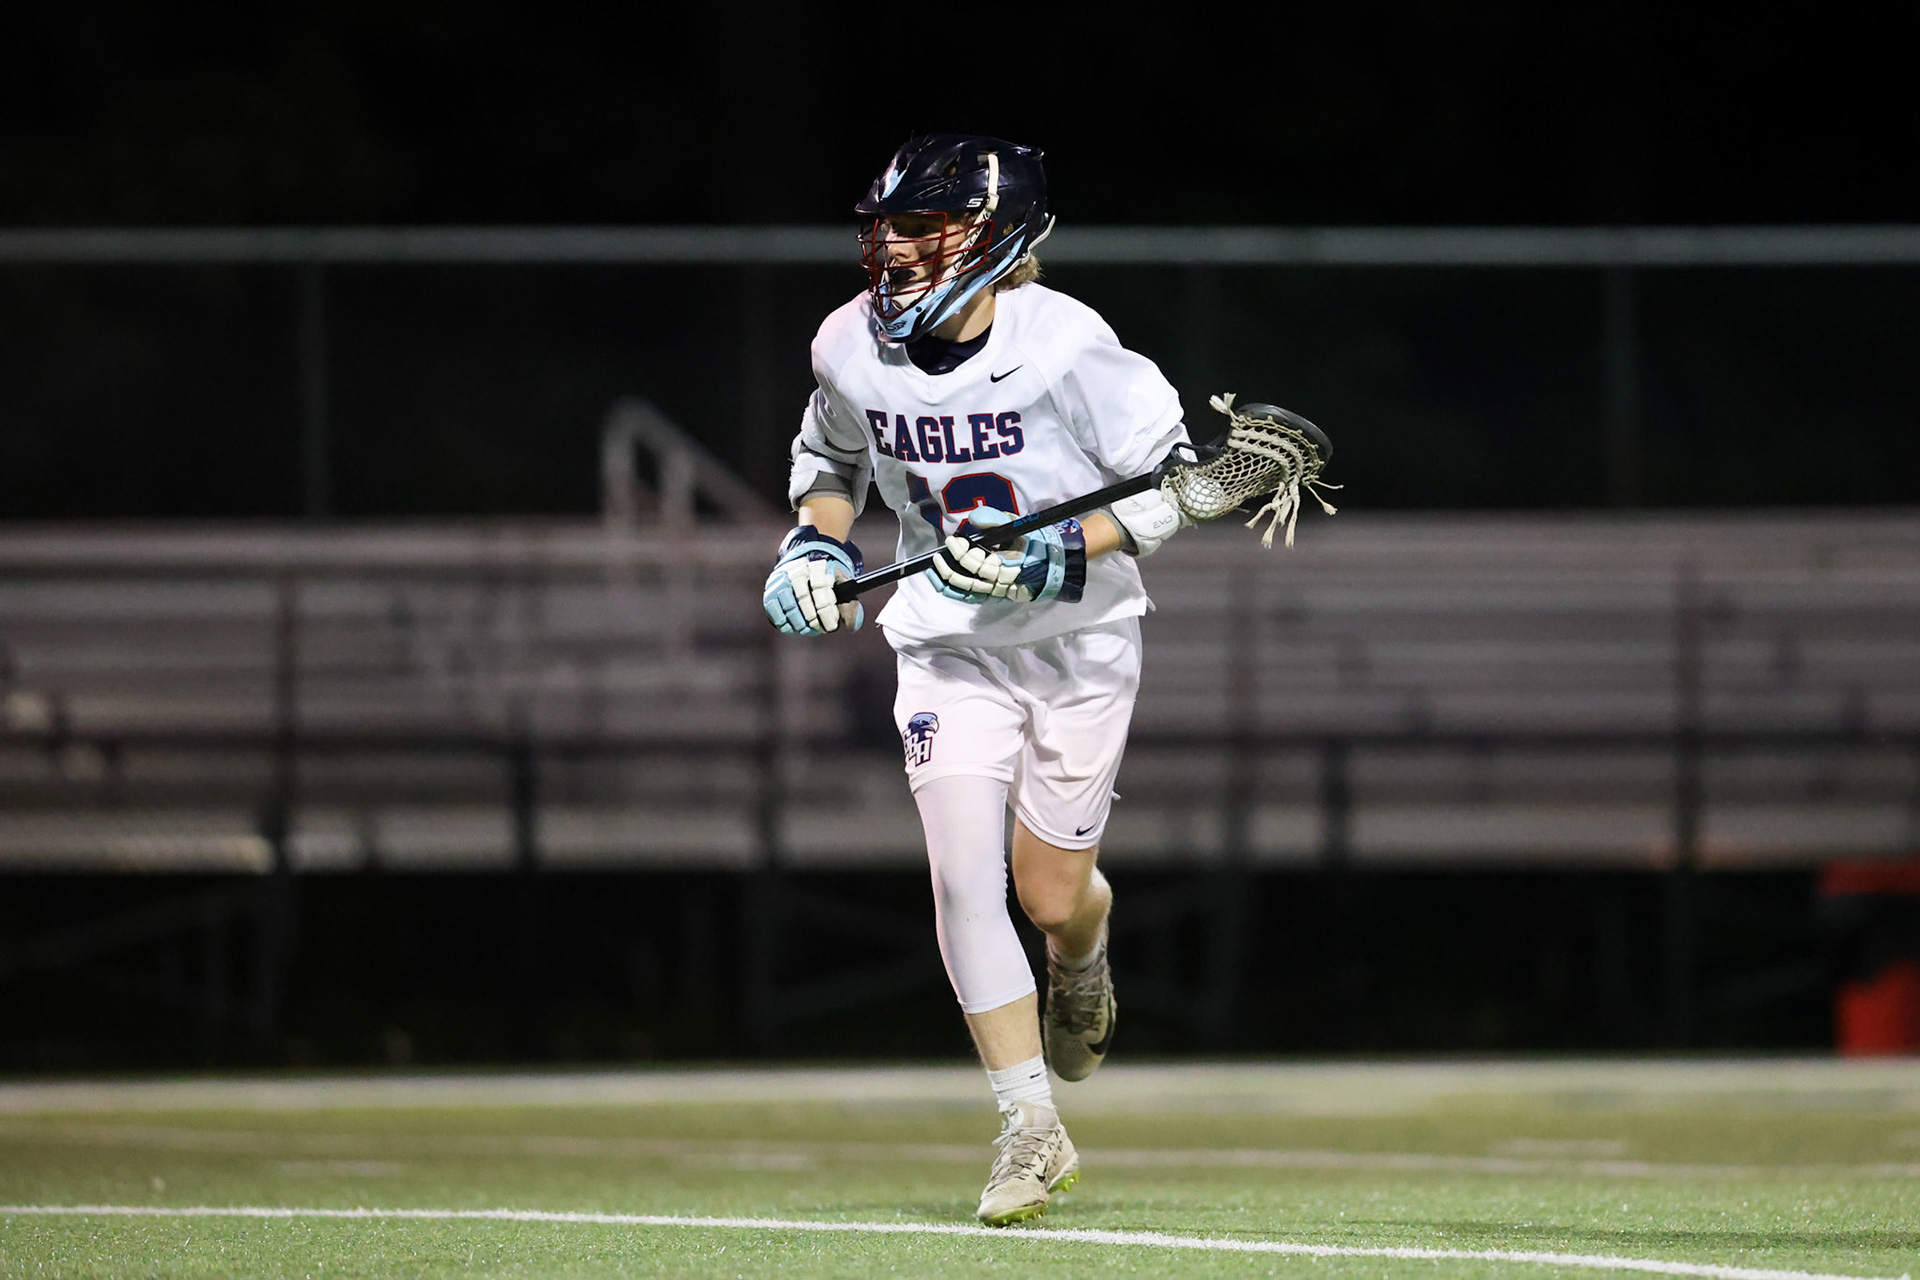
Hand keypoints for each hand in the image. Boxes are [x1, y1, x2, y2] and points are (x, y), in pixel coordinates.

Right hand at [763, 526, 863, 634]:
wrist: (804, 567)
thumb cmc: (827, 583)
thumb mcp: (842, 588)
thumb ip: (850, 606)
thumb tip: (851, 626)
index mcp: (819, 566)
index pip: (820, 588)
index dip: (826, 610)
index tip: (832, 627)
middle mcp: (798, 569)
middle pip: (803, 596)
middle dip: (812, 618)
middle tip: (819, 630)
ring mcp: (782, 579)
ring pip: (787, 603)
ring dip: (797, 621)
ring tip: (806, 630)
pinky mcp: (770, 589)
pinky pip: (773, 608)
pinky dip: (782, 621)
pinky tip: (791, 627)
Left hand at [929, 508, 1085, 603]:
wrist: (1051, 565)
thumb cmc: (1033, 543)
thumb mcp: (1018, 526)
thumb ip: (995, 520)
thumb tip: (974, 519)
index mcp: (1008, 565)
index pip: (976, 562)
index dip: (960, 551)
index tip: (953, 539)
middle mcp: (1001, 582)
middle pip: (968, 578)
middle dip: (950, 564)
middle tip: (941, 551)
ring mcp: (996, 591)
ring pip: (966, 591)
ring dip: (946, 581)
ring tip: (934, 568)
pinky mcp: (993, 596)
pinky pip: (970, 597)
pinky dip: (954, 591)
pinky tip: (941, 582)